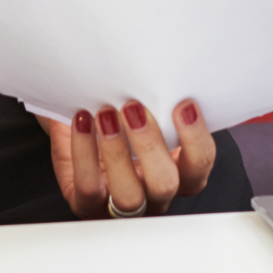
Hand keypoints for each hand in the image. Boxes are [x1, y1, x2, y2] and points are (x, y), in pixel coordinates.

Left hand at [42, 99, 216, 218]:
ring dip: (117, 152)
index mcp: (178, 171)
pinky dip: (85, 153)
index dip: (196, 139)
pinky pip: (89, 187)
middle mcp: (154, 194)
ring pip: (129, 196)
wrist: (73, 131)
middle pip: (166, 184)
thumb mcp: (137, 110)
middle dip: (151, 144)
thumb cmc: (114, 118)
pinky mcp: (88, 205)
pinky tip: (83, 123)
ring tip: (105, 115)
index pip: (199, 165)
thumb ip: (153, 101)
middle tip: (134, 108)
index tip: (184, 105)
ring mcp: (121, 204)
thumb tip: (157, 68)